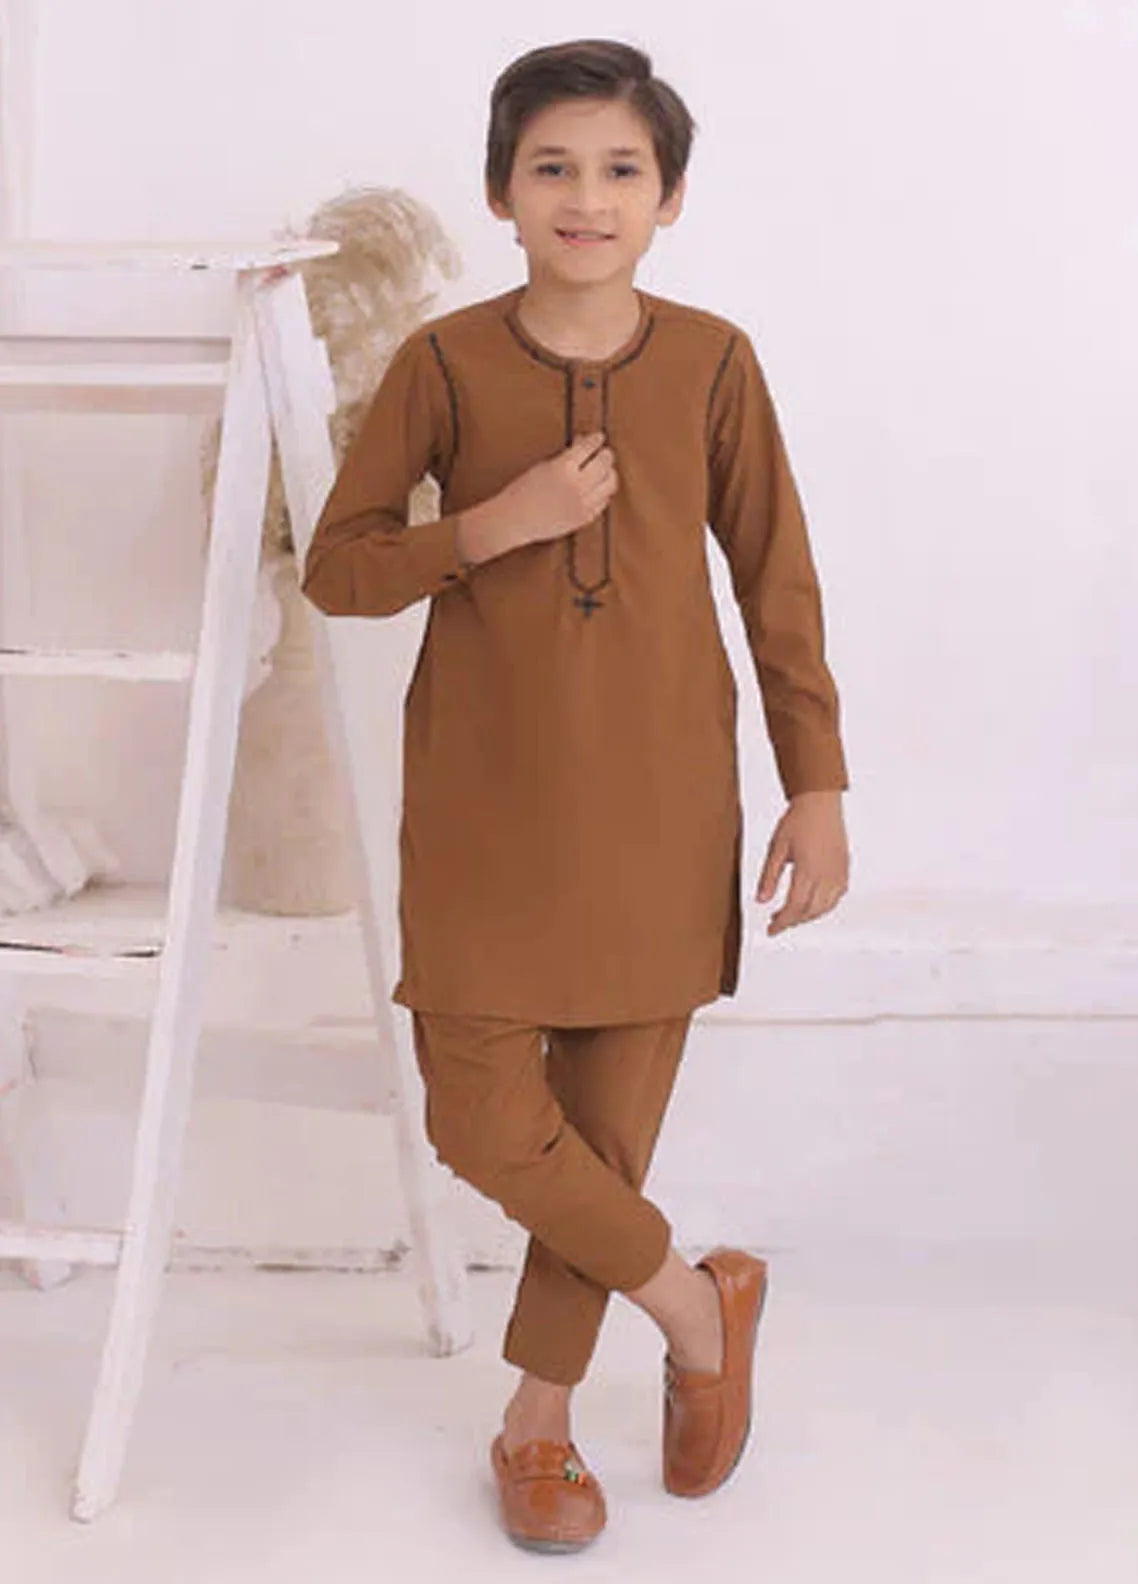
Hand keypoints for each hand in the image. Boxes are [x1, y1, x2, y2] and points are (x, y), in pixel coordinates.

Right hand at [494, 431, 617, 548]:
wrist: (514, 520)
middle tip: (604, 453)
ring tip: (603, 471)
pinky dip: (603, 493)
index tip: (598, 437)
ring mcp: (583, 503)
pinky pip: (603, 502)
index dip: (595, 440)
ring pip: (610, 483)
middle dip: (605, 454)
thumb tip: (583, 443)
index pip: (589, 447)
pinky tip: (598, 490)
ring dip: (609, 473)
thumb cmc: (522, 492)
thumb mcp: (543, 466)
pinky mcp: (584, 518)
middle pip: (605, 463)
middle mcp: (577, 485)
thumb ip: (566, 456)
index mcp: (563, 468)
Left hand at [756, 789, 848, 936]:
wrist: (820, 802)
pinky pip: (836, 897)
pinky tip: (811, 903)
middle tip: (776, 922)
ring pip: (825, 907)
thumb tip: (761, 901)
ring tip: (790, 915)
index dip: (782, 923)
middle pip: (810, 911)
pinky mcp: (844, 869)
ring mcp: (838, 873)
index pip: (795, 907)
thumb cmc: (797, 821)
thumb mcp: (776, 848)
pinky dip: (823, 906)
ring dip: (807, 916)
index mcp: (808, 870)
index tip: (771, 931)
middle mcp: (827, 875)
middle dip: (792, 921)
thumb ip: (768, 877)